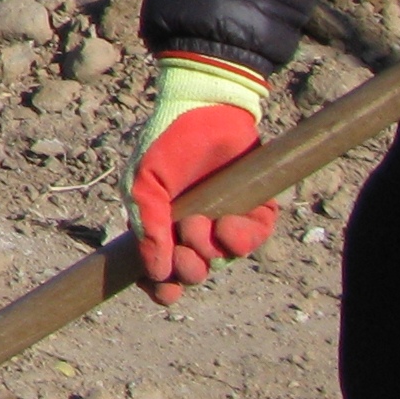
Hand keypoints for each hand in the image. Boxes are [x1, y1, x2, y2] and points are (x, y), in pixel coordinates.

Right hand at [125, 54, 277, 304]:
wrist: (207, 107)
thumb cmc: (167, 141)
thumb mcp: (144, 183)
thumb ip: (146, 226)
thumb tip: (155, 272)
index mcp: (162, 225)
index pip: (160, 269)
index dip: (162, 286)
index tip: (164, 291)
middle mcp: (193, 227)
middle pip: (194, 272)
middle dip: (189, 269)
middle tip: (184, 247)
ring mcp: (224, 220)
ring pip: (224, 260)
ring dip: (211, 251)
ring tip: (201, 225)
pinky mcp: (255, 210)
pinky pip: (254, 240)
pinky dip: (241, 239)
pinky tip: (227, 223)